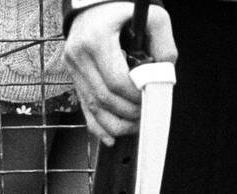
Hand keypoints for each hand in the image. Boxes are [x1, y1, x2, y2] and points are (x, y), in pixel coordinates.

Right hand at [63, 2, 177, 144]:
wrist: (95, 5)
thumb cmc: (123, 8)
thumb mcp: (152, 16)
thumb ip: (164, 44)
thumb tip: (164, 76)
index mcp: (97, 40)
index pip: (115, 80)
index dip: (134, 96)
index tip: (148, 98)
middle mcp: (79, 56)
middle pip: (103, 98)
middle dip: (127, 112)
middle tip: (144, 115)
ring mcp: (73, 69)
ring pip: (92, 107)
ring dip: (114, 123)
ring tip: (133, 127)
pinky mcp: (73, 77)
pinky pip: (84, 108)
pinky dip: (97, 125)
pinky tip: (110, 137)